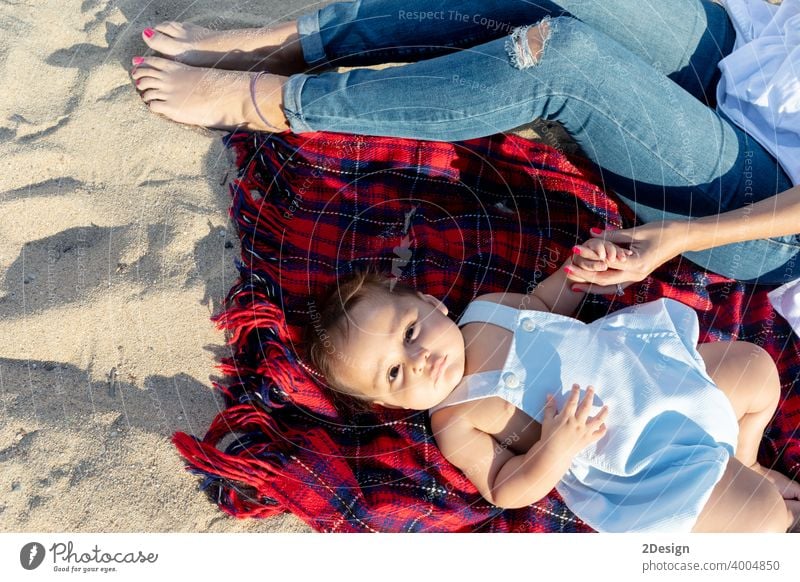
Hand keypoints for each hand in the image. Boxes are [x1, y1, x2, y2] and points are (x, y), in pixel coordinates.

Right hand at [540, 384, 607, 458]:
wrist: (554, 454)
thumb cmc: (549, 436)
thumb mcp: (547, 421)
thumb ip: (550, 407)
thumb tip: (550, 395)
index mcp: (566, 417)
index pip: (572, 401)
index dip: (575, 391)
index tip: (577, 385)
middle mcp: (577, 423)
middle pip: (586, 406)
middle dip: (590, 395)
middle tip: (591, 388)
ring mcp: (584, 432)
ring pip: (598, 420)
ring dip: (603, 412)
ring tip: (606, 406)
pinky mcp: (588, 440)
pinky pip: (599, 434)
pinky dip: (603, 429)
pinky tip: (603, 424)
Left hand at [566, 222, 686, 294]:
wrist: (682, 238)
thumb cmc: (662, 231)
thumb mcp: (636, 231)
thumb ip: (612, 235)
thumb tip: (591, 233)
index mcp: (636, 263)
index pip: (606, 263)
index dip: (588, 257)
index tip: (573, 250)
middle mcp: (635, 275)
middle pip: (604, 280)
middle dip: (584, 276)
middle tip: (566, 271)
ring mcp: (636, 277)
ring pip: (609, 286)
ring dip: (591, 285)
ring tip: (573, 283)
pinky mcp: (636, 275)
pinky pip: (616, 283)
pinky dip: (602, 284)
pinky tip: (590, 283)